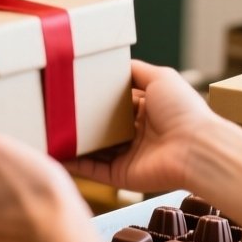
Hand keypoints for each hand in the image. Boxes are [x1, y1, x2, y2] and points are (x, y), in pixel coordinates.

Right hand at [67, 60, 218, 193]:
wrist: (196, 148)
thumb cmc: (183, 110)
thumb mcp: (160, 78)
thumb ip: (136, 71)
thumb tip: (116, 64)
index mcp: (146, 111)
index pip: (113, 104)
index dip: (94, 97)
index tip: (71, 89)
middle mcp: (135, 134)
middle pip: (100, 127)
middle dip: (79, 121)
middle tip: (53, 109)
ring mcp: (127, 156)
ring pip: (92, 150)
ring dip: (72, 143)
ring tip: (46, 131)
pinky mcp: (121, 176)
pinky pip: (92, 170)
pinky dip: (74, 163)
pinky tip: (54, 153)